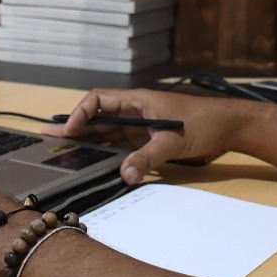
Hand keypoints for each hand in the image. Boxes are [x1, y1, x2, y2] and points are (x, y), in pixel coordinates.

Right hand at [44, 89, 255, 184]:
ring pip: (107, 132)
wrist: (229, 126)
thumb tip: (124, 176)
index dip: (80, 113)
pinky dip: (106, 152)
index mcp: (137, 101)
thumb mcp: (173, 142)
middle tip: (47, 137)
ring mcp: (141, 126)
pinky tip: (91, 161)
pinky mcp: (148, 139)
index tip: (69, 131)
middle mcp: (135, 111)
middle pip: (98, 117)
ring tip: (61, 151)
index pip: (99, 100)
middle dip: (74, 127)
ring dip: (86, 141)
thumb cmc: (204, 123)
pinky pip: (121, 145)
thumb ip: (147, 158)